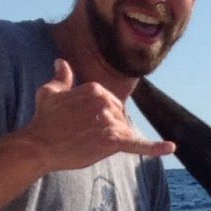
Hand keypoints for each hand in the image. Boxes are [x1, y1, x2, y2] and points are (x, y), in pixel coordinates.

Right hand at [24, 61, 175, 170]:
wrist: (39, 145)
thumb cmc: (44, 119)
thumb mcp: (50, 91)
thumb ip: (61, 77)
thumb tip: (62, 62)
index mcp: (95, 88)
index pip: (109, 104)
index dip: (98, 117)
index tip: (81, 124)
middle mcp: (106, 102)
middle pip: (118, 117)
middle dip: (106, 128)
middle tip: (83, 135)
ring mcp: (111, 122)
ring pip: (123, 132)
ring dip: (111, 140)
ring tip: (88, 143)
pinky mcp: (113, 142)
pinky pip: (139, 145)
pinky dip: (155, 148)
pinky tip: (170, 147)